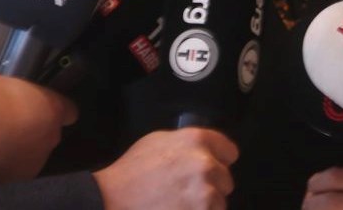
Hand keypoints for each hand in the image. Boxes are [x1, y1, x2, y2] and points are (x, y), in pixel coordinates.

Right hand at [0, 47, 75, 182]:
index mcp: (49, 107)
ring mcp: (33, 162)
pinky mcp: (13, 181)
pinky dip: (0, 165)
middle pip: (48, 132)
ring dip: (17, 147)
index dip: (56, 107)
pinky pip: (11, 171)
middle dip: (32, 126)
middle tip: (6, 118)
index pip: (68, 109)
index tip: (40, 105)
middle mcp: (48, 137)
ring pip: (30, 154)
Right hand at [95, 127, 237, 209]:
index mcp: (197, 140)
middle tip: (186, 190)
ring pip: (219, 203)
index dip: (220, 160)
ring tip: (180, 204)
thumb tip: (204, 149)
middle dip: (211, 185)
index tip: (212, 166)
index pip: (229, 151)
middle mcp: (206, 165)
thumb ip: (186, 142)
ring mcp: (205, 194)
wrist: (112, 200)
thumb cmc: (132, 171)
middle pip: (226, 179)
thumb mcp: (157, 141)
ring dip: (205, 206)